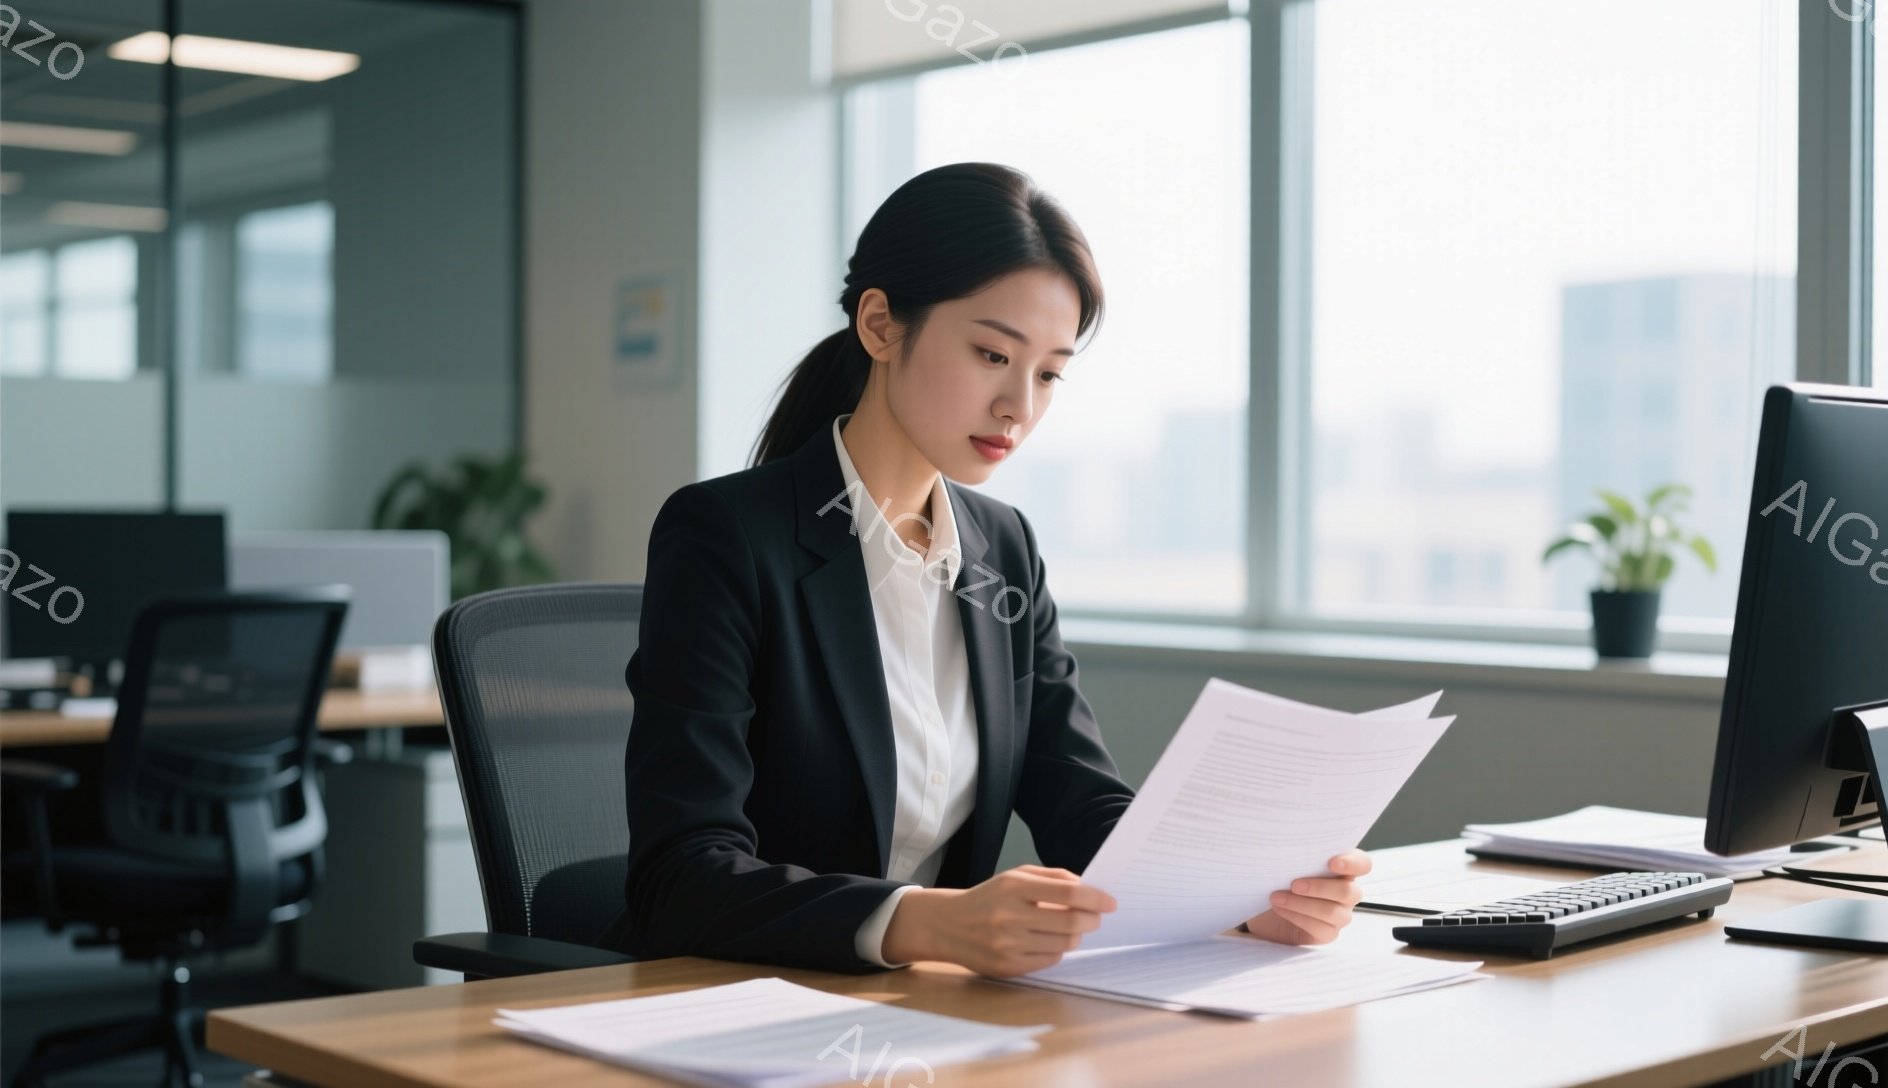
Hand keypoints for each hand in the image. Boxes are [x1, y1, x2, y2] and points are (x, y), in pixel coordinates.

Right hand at [881, 864, 1116, 977]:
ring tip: (1070, 928)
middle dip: (1091, 920)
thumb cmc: (989, 897)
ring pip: (1064, 945)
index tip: (1110, 902)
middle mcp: (1010, 916)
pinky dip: (1057, 951)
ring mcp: (1008, 944)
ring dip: (1076, 936)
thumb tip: (1087, 888)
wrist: (948, 925)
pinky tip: (1049, 941)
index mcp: (1014, 887)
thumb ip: (1052, 877)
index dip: (1095, 898)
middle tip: (1095, 917)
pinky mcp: (1007, 967)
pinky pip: (1049, 961)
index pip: (1068, 894)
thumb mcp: (1015, 876)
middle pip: (1071, 922)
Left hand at [1239, 849, 1370, 944]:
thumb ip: (1298, 855)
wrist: (1266, 909)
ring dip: (1302, 904)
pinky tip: (1280, 909)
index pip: (1363, 864)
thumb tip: (1288, 847)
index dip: (1352, 863)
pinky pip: (1320, 928)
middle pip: (1348, 891)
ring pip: (1333, 912)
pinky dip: (1296, 917)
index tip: (1331, 862)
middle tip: (1294, 884)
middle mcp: (1347, 892)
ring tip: (1277, 897)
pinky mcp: (1328, 933)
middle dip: (1320, 887)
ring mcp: (1340, 914)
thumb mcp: (1287, 864)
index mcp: (1343, 868)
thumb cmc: (1280, 880)